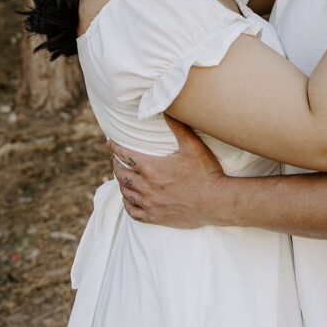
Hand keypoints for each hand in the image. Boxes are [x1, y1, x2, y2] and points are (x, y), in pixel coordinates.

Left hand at [108, 117, 225, 227]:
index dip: (115, 147)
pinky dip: (127, 204)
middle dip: (116, 165)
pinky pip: (133, 212)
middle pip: (121, 174)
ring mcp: (149, 204)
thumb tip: (167, 109)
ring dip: (121, 183)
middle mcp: (146, 187)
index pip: (124, 155)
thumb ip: (178, 127)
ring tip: (123, 177)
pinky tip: (129, 199)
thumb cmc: (205, 172)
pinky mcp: (155, 217)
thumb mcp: (192, 146)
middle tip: (117, 160)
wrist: (216, 201)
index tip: (110, 143)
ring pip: (125, 193)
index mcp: (151, 168)